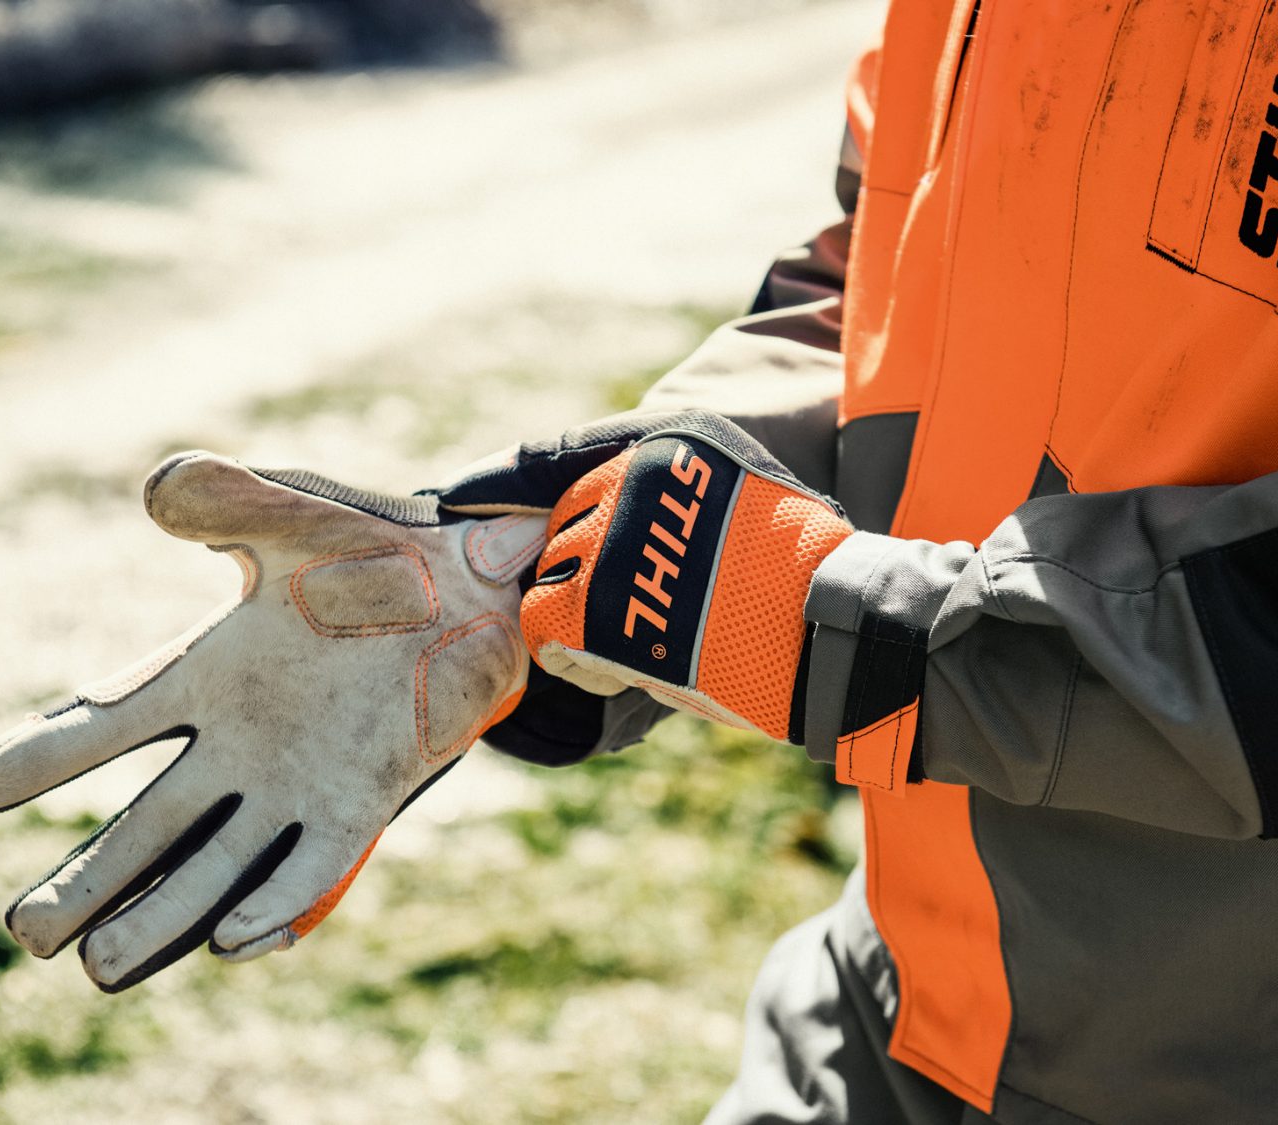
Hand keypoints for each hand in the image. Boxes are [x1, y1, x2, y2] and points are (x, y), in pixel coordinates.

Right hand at [0, 451, 543, 990]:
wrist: (473, 583)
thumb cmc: (376, 548)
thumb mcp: (295, 516)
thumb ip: (226, 499)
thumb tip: (161, 490)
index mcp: (209, 674)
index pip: (110, 723)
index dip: (47, 753)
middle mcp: (241, 743)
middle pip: (149, 825)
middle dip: (89, 877)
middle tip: (26, 933)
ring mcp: (298, 781)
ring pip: (216, 864)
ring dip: (161, 913)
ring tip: (99, 970)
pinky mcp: (361, 802)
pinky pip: (313, 866)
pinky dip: (278, 902)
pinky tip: (235, 941)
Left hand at [440, 411, 850, 741]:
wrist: (826, 628)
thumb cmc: (801, 571)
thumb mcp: (744, 492)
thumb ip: (669, 496)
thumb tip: (585, 523)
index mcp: (667, 441)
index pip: (555, 454)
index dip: (498, 480)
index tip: (451, 495)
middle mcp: (628, 478)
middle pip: (557, 530)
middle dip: (582, 573)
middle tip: (643, 610)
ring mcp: (606, 538)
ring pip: (548, 580)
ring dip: (582, 617)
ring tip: (650, 640)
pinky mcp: (594, 601)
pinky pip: (545, 629)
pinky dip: (575, 657)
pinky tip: (632, 666)